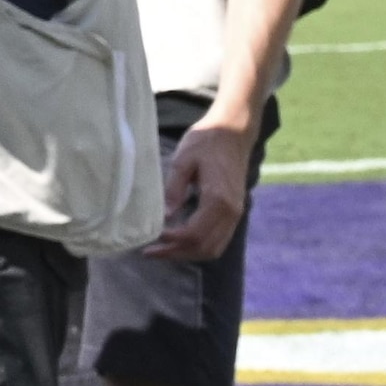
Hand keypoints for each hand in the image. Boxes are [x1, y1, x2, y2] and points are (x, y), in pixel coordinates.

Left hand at [145, 114, 256, 261]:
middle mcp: (231, 212)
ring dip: (188, 253)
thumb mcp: (183, 160)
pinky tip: (180, 241)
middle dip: (177, 253)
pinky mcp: (235, 211)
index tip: (150, 241)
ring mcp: (236, 214)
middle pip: (205, 247)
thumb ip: (174, 189)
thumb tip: (164, 216)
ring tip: (162, 250)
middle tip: (150, 252)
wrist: (234, 132)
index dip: (172, 242)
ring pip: (214, 247)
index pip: (194, 234)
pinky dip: (200, 246)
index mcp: (218, 200)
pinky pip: (219, 239)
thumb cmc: (206, 141)